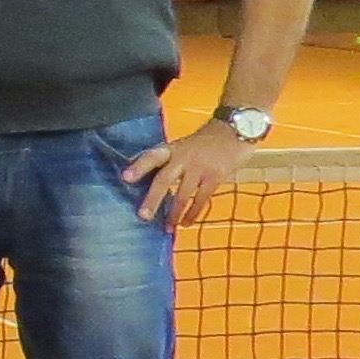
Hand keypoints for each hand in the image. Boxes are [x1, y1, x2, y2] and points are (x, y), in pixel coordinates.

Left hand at [122, 120, 256, 229]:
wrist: (234, 131)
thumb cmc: (204, 143)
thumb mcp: (183, 146)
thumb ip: (170, 163)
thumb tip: (152, 187)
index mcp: (172, 149)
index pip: (152, 157)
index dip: (139, 167)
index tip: (125, 178)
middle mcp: (183, 157)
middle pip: (164, 180)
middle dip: (153, 199)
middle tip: (144, 216)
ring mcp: (200, 167)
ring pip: (184, 194)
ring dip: (174, 213)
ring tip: (167, 227)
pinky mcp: (215, 177)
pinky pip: (202, 199)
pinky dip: (193, 213)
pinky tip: (187, 223)